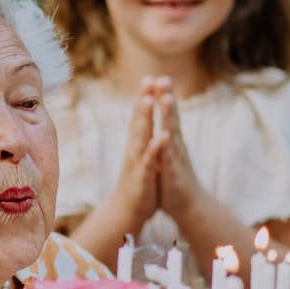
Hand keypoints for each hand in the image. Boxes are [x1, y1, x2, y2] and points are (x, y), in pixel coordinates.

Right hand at [104, 79, 163, 229]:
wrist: (128, 210)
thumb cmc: (138, 182)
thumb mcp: (141, 157)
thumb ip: (142, 138)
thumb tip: (143, 121)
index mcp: (137, 144)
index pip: (140, 117)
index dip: (144, 97)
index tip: (149, 77)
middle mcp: (135, 149)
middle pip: (139, 120)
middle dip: (143, 99)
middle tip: (147, 79)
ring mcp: (138, 162)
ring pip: (141, 136)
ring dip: (145, 117)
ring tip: (149, 99)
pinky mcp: (143, 176)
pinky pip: (150, 160)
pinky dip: (154, 148)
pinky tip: (161, 137)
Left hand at [149, 77, 203, 217]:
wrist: (189, 206)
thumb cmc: (176, 179)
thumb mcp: (170, 154)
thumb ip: (170, 135)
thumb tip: (168, 120)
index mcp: (172, 141)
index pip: (168, 115)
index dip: (163, 97)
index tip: (157, 77)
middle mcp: (176, 146)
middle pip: (172, 118)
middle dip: (167, 98)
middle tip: (164, 78)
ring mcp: (176, 159)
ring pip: (172, 134)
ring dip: (169, 116)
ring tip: (166, 99)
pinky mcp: (173, 173)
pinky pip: (168, 158)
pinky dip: (166, 147)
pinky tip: (164, 136)